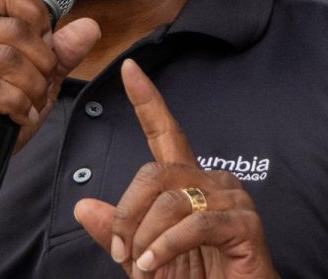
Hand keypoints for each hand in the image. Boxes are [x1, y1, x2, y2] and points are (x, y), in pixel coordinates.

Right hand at [0, 0, 99, 177]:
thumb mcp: (34, 78)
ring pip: (6, 59)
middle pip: (15, 29)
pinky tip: (20, 117)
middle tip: (42, 89)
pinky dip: (16, 106)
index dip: (37, 19)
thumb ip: (60, 52)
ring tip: (31, 106)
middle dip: (42, 64)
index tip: (44, 50)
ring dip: (30, 90)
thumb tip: (90, 27)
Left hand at [74, 59, 277, 277]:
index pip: (165, 132)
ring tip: (145, 268)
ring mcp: (232, 200)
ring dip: (147, 239)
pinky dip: (167, 247)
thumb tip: (82, 205)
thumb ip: (117, 231)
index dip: (147, 100)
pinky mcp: (246, 225)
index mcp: (189, 182)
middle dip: (127, 216)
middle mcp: (212, 181)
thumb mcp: (144, 256)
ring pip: (171, 200)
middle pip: (154, 174)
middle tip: (123, 254)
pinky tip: (156, 265)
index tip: (128, 69)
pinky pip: (194, 224)